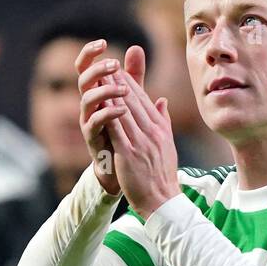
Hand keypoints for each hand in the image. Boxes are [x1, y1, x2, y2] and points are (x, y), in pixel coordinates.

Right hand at [76, 39, 140, 194]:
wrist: (123, 165)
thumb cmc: (125, 129)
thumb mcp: (132, 98)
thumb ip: (133, 75)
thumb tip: (136, 47)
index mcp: (95, 92)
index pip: (85, 67)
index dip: (89, 53)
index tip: (102, 43)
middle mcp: (88, 104)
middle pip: (83, 80)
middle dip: (97, 69)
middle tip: (114, 65)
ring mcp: (88, 120)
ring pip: (87, 100)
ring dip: (105, 91)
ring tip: (124, 89)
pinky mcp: (92, 138)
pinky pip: (94, 122)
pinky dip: (108, 114)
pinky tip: (123, 109)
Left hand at [106, 49, 180, 218]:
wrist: (163, 201)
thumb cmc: (162, 176)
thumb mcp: (167, 145)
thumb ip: (163, 121)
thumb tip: (162, 101)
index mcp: (160, 129)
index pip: (144, 101)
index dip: (131, 83)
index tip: (120, 70)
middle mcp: (152, 132)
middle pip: (134, 101)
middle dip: (120, 81)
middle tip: (107, 65)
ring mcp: (141, 142)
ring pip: (125, 111)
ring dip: (111, 92)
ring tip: (100, 77)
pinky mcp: (129, 153)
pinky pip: (117, 129)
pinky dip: (108, 113)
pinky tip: (99, 102)